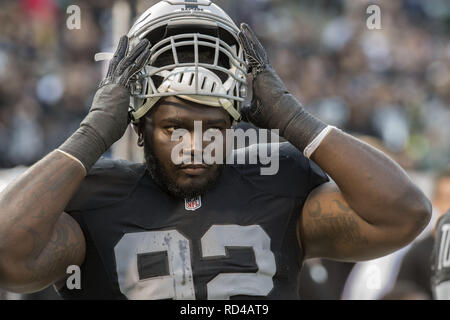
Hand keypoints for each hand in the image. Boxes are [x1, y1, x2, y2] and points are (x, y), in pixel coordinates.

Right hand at [59, 36, 150, 171]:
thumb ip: (123, 114)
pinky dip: (140, 59)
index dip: (120, 62)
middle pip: (117, 62)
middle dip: (125, 50)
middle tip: (130, 39)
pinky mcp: (120, 86)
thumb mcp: (116, 120)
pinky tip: (147, 51)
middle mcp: (108, 84)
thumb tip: (129, 117)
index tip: (124, 55)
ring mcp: (113, 83)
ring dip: (136, 50)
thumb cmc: (106, 130)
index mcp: (105, 91)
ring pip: (126, 61)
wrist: (98, 129)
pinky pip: (132, 68)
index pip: (113, 73)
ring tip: (144, 42)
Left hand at [238, 23, 325, 151]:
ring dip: (248, 38)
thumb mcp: (251, 113)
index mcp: (262, 82)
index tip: (240, 53)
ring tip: (241, 27)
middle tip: (240, 32)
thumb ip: (243, 109)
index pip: (253, 66)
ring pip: (256, 49)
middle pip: (255, 54)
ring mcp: (266, 70)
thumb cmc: (270, 117)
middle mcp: (265, 73)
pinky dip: (247, 42)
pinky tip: (241, 32)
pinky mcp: (264, 69)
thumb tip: (234, 112)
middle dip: (248, 43)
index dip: (246, 59)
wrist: (283, 116)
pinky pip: (254, 52)